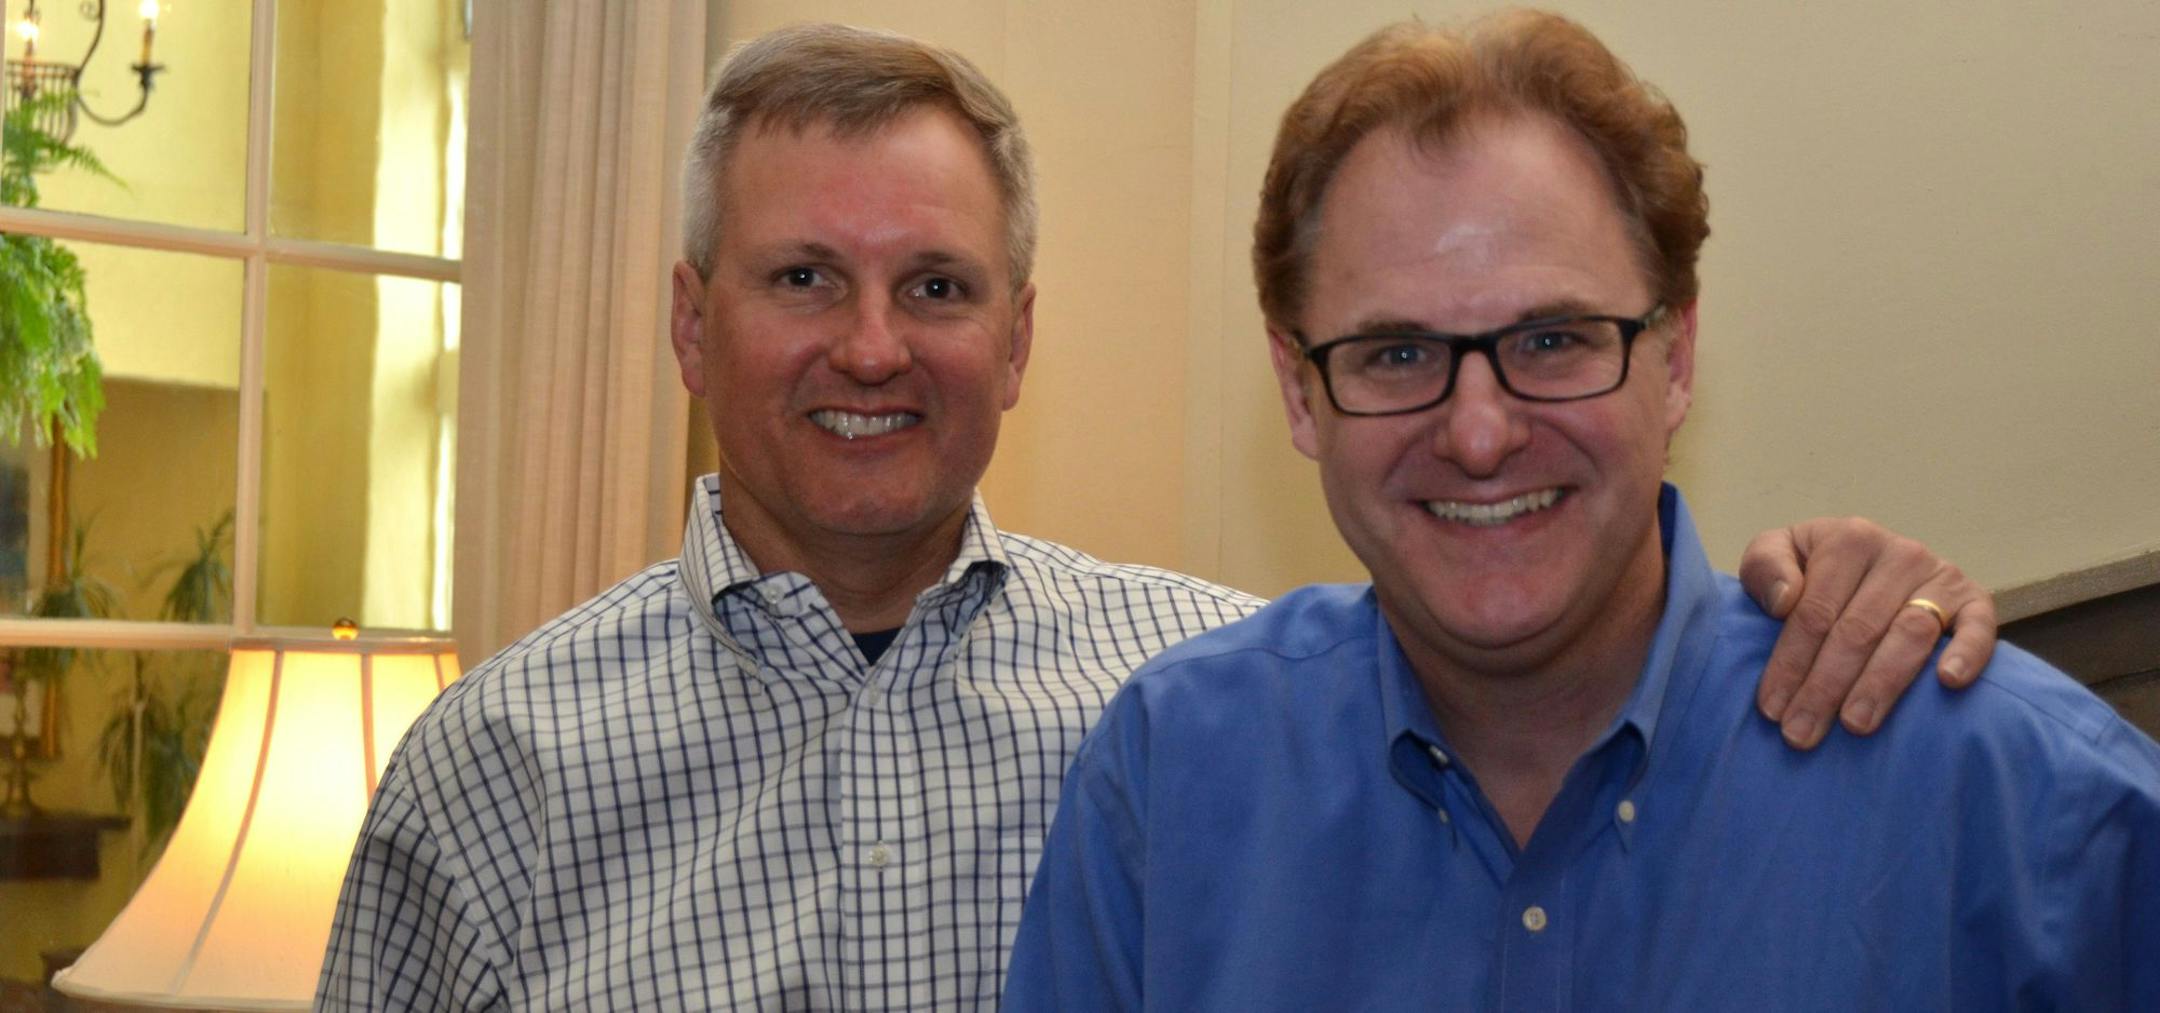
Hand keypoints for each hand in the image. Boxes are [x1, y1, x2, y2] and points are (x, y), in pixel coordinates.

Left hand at [1738, 517, 1996, 749]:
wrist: (1868, 560)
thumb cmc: (1812, 567)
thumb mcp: (1779, 552)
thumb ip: (1766, 565)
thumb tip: (1783, 600)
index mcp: (1849, 540)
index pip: (1814, 612)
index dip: (1790, 663)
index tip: (1770, 708)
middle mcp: (1899, 554)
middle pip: (1858, 630)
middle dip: (1825, 688)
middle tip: (1802, 734)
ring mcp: (1941, 576)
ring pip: (1910, 634)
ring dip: (1881, 685)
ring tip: (1855, 724)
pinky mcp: (1974, 600)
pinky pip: (1979, 627)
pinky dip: (1968, 653)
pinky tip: (1948, 682)